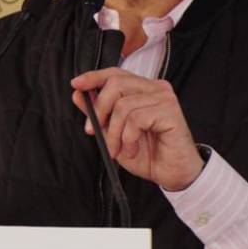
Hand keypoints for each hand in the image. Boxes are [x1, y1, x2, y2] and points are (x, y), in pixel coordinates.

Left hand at [70, 69, 204, 190]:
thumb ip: (98, 114)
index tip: (76, 85)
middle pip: (116, 84)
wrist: (171, 174)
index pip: (116, 74)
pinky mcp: (170, 111)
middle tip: (94, 132)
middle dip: (99, 110)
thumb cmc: (148, 154)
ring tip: (119, 149)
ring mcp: (164, 98)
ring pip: (123, 105)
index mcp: (143, 89)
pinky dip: (129, 138)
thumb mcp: (114, 134)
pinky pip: (136, 119)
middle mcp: (155, 88)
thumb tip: (78, 95)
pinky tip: (133, 149)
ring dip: (115, 133)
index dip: (94, 77)